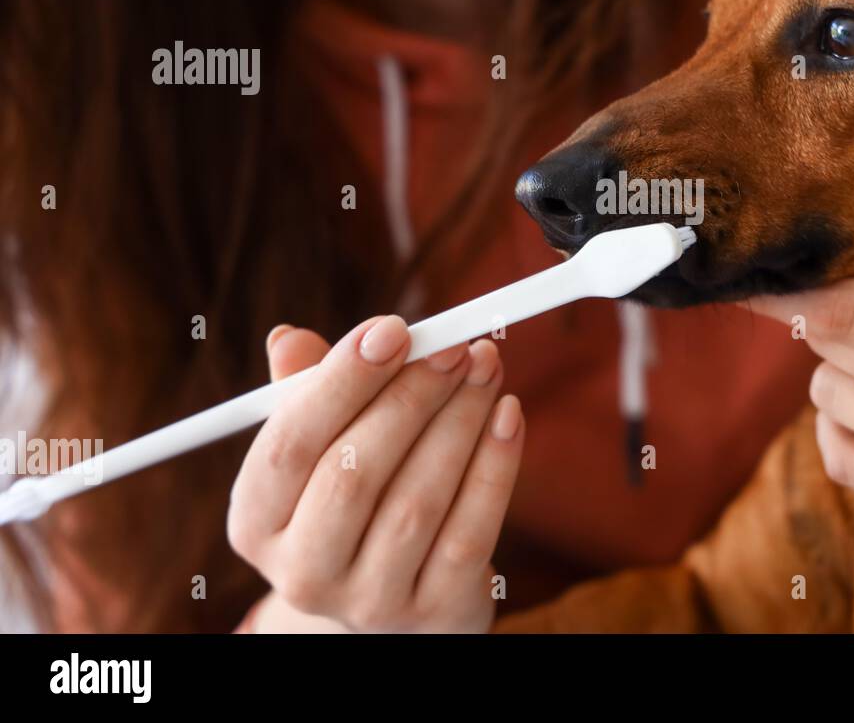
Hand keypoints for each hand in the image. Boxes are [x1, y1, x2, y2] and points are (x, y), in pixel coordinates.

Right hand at [227, 316, 523, 631]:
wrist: (400, 596)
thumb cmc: (355, 496)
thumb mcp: (322, 449)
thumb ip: (307, 394)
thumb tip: (289, 339)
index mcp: (256, 522)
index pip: (288, 445)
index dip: (341, 381)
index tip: (393, 329)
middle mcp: (302, 572)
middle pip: (353, 474)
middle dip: (411, 397)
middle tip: (454, 346)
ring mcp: (370, 601)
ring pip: (418, 500)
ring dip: (460, 420)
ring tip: (485, 365)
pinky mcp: (436, 612)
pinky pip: (470, 530)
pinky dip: (495, 465)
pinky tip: (509, 414)